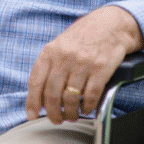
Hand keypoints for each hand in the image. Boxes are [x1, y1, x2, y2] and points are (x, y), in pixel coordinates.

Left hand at [25, 6, 143, 123]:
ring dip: (71, 113)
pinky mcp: (101, 70)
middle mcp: (65, 58)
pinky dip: (87, 107)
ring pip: (71, 98)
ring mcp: (83, 64)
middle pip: (52, 94)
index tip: (32, 115)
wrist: (111, 24)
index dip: (32, 102)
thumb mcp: (60, 44)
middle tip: (56, 119)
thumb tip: (40, 94)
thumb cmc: (84, 36)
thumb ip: (50, 65)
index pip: (36, 81)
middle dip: (53, 113)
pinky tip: (86, 109)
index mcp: (50, 52)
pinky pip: (91, 96)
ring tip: (72, 115)